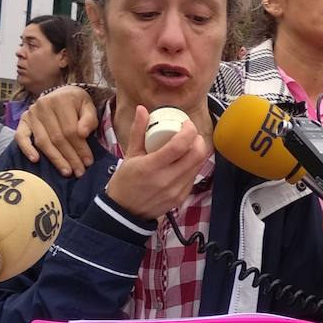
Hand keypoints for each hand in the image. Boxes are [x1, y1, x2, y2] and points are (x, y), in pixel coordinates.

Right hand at [16, 85, 97, 176]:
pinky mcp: (23, 120)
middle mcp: (43, 105)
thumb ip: (89, 119)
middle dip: (70, 157)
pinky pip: (21, 136)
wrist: (61, 94)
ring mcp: (31, 113)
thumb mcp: (88, 106)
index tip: (88, 162)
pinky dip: (26, 149)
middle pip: (57, 137)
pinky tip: (35, 160)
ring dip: (55, 159)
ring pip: (43, 141)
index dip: (80, 148)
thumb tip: (83, 133)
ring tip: (66, 171)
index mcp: (61, 100)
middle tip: (79, 171)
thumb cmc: (76, 103)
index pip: (70, 130)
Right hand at [103, 106, 207, 220]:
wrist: (124, 212)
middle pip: (197, 155)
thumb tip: (143, 109)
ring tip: (188, 146)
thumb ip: (138, 131)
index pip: (180, 145)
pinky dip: (192, 166)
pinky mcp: (181, 198)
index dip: (189, 130)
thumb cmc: (125, 181)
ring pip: (198, 166)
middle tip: (191, 134)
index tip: (186, 124)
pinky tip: (184, 162)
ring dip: (197, 153)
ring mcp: (176, 191)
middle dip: (198, 140)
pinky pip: (193, 177)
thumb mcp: (130, 155)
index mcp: (152, 166)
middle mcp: (167, 180)